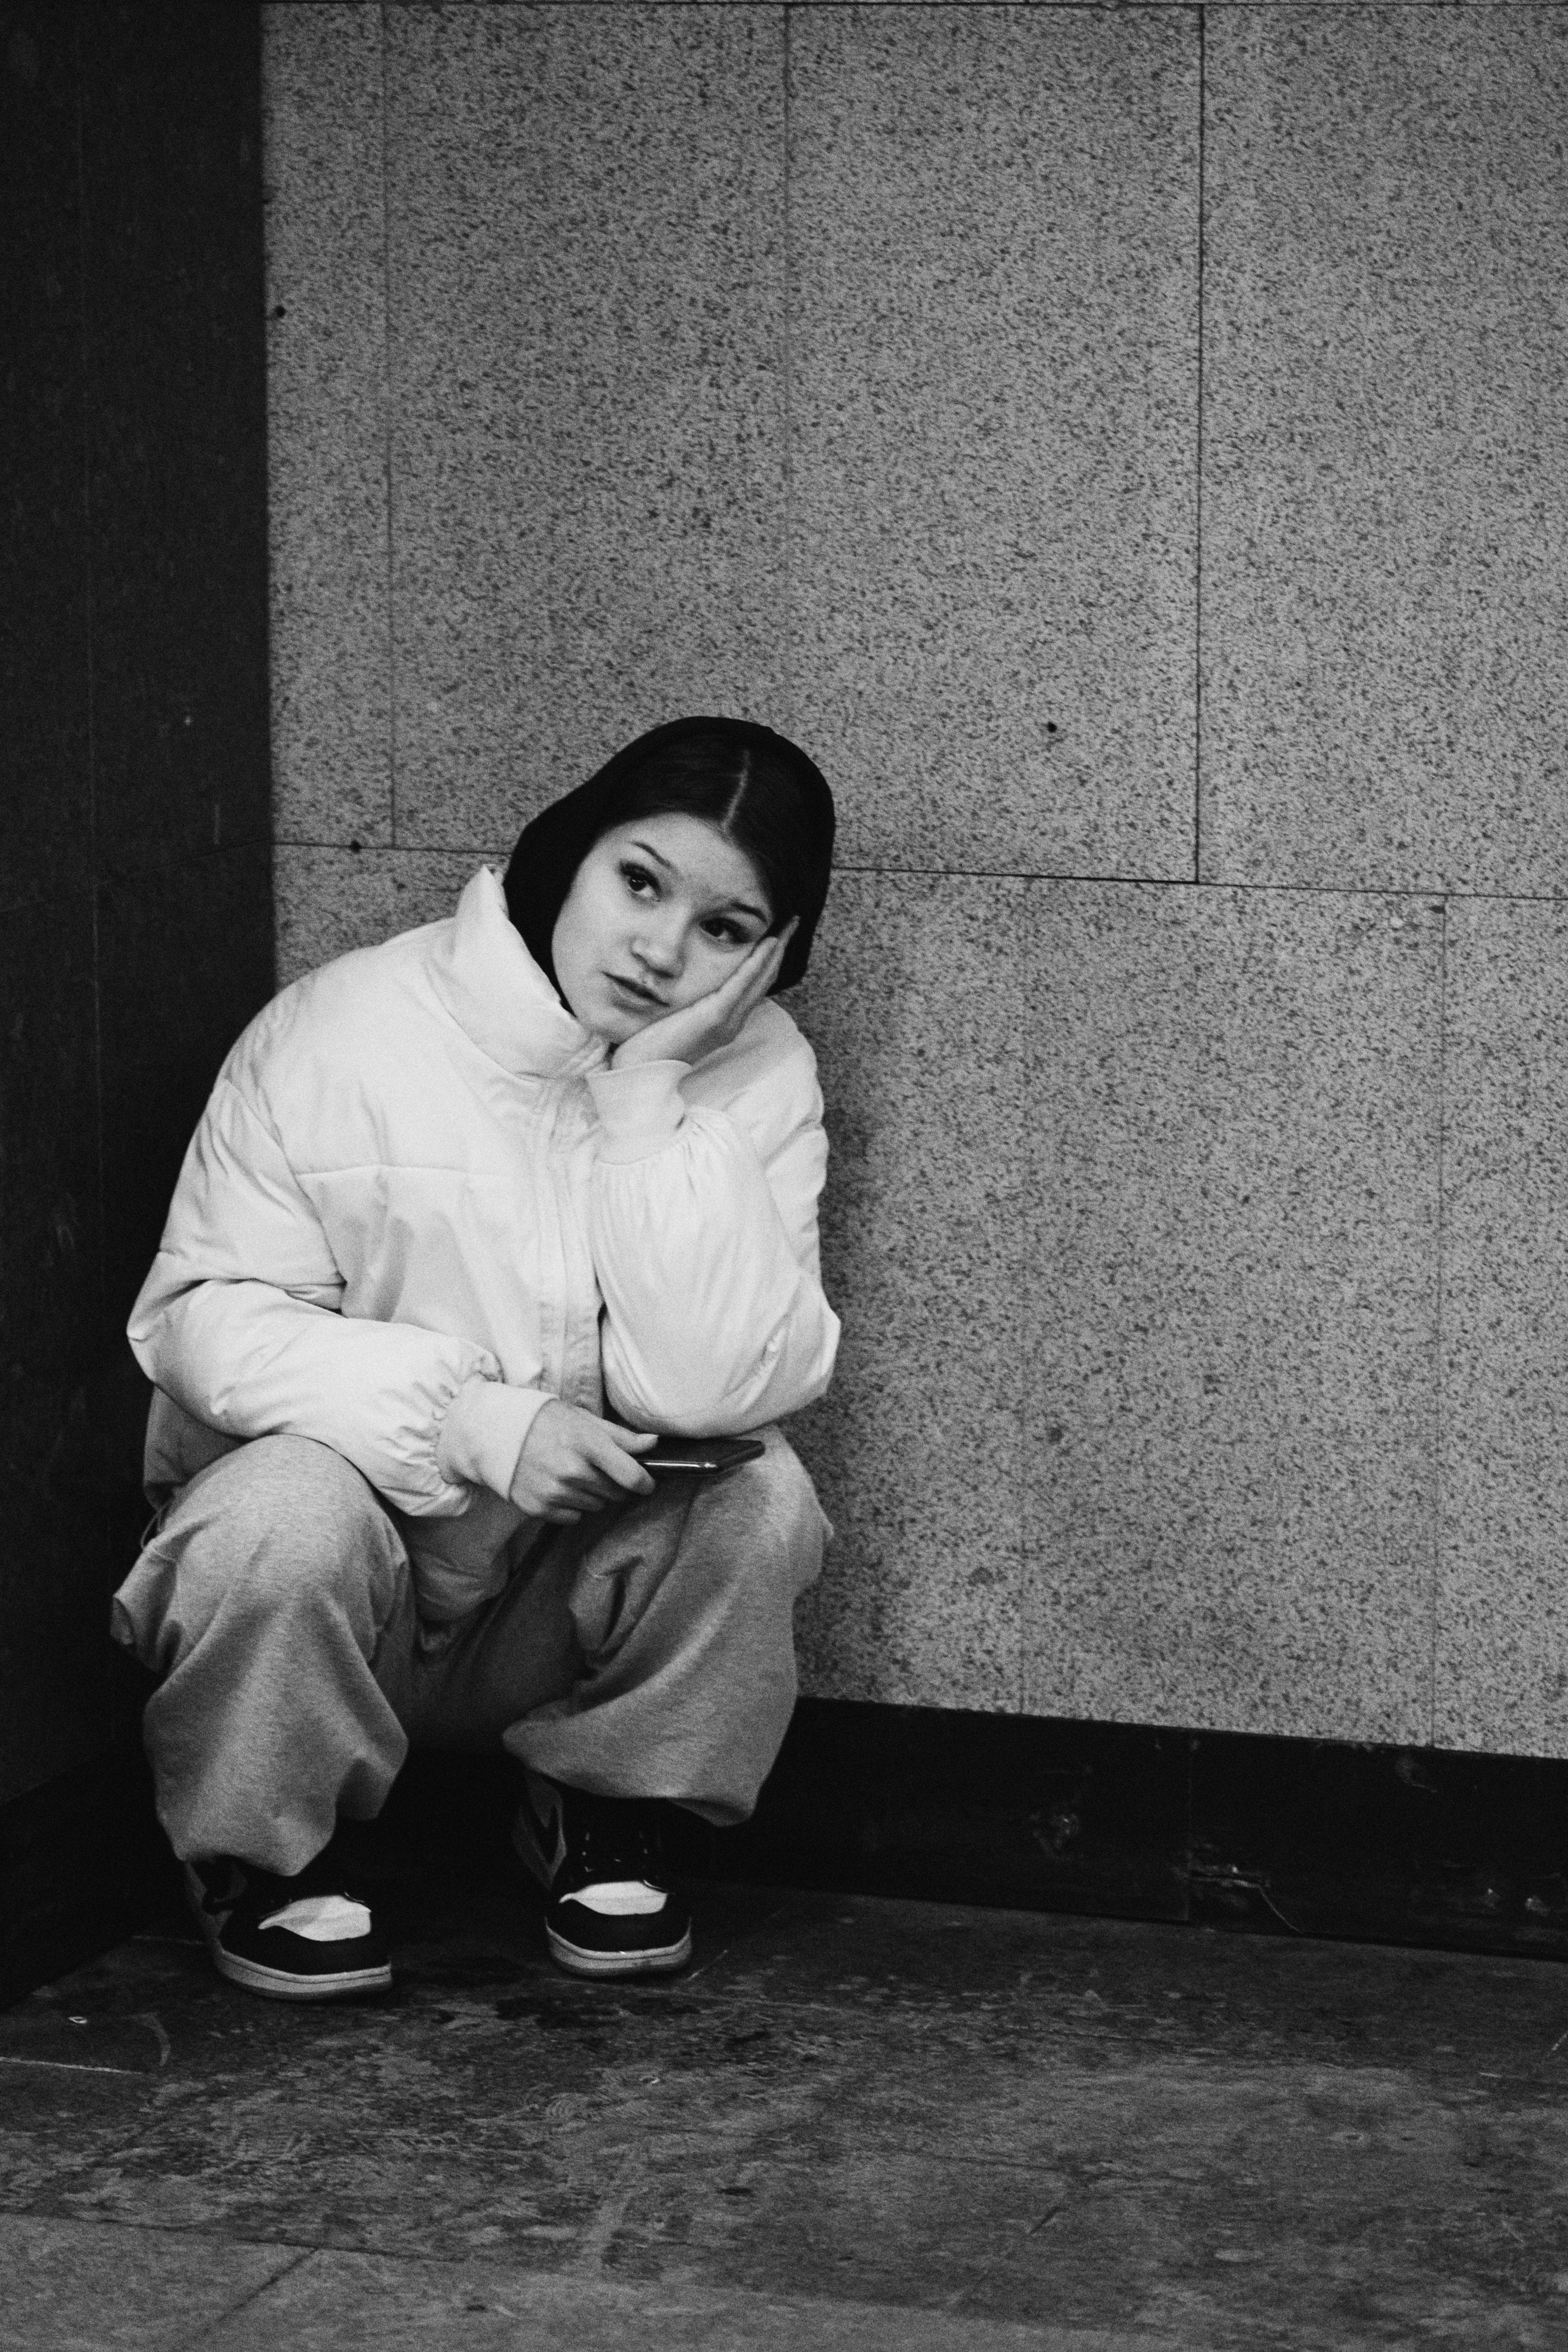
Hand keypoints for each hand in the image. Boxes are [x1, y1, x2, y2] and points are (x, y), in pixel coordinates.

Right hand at [509, 1400, 657, 1523]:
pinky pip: (573, 1517)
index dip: (645, 1482)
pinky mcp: (539, 1508)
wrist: (497, 1433)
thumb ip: (621, 1437)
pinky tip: (557, 1485)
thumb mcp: (584, 1420)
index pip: (631, 1476)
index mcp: (588, 1444)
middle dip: (614, 1483)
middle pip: (616, 1493)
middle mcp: (573, 1471)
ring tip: (571, 1473)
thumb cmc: (545, 1422)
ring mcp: (555, 1492)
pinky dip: (571, 1505)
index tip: (646, 1482)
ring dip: (591, 1494)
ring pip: (595, 1506)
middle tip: (596, 1467)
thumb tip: (653, 1444)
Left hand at [610, 920, 797, 1072]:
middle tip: (792, 922)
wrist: (639, 1072)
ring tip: (787, 926)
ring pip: (759, 979)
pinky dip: (757, 962)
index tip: (777, 934)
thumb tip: (682, 974)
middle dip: (780, 950)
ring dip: (776, 950)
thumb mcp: (674, 1014)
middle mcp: (732, 1021)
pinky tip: (768, 943)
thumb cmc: (648, 1044)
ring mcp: (727, 1021)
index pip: (753, 984)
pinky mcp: (715, 1017)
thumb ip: (687, 999)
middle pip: (764, 980)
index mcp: (724, 1020)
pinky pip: (741, 984)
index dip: (768, 959)